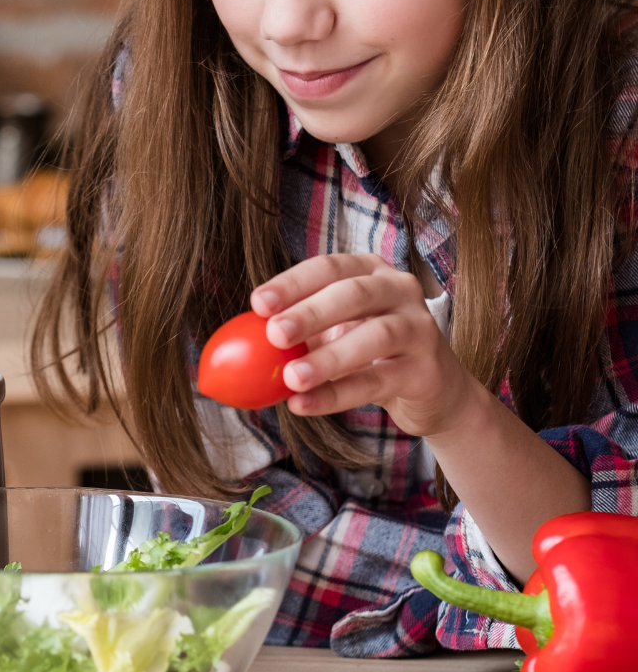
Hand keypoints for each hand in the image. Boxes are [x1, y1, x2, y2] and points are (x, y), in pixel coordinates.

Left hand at [250, 253, 473, 437]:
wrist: (433, 390)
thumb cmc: (369, 353)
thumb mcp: (335, 332)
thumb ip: (297, 331)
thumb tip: (238, 344)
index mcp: (371, 271)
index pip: (329, 267)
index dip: (293, 283)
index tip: (258, 303)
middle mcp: (400, 291)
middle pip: (354, 294)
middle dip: (311, 313)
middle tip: (274, 334)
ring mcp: (420, 328)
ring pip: (374, 337)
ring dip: (328, 358)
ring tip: (290, 378)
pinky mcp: (427, 370)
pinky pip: (377, 381)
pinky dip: (337, 395)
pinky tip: (304, 404)